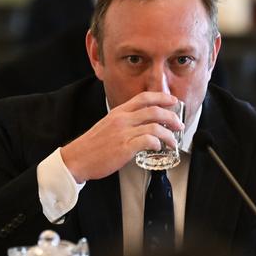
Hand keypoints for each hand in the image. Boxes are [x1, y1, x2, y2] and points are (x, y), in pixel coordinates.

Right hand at [60, 92, 182, 182]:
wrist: (76, 159)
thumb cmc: (92, 146)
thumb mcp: (107, 125)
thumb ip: (123, 122)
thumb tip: (140, 125)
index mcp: (118, 112)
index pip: (144, 97)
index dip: (161, 97)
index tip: (173, 101)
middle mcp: (122, 119)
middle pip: (154, 110)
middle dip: (171, 116)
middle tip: (179, 124)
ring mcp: (123, 133)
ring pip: (155, 126)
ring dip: (168, 134)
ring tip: (173, 141)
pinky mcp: (125, 148)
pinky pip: (148, 141)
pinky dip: (157, 143)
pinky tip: (159, 148)